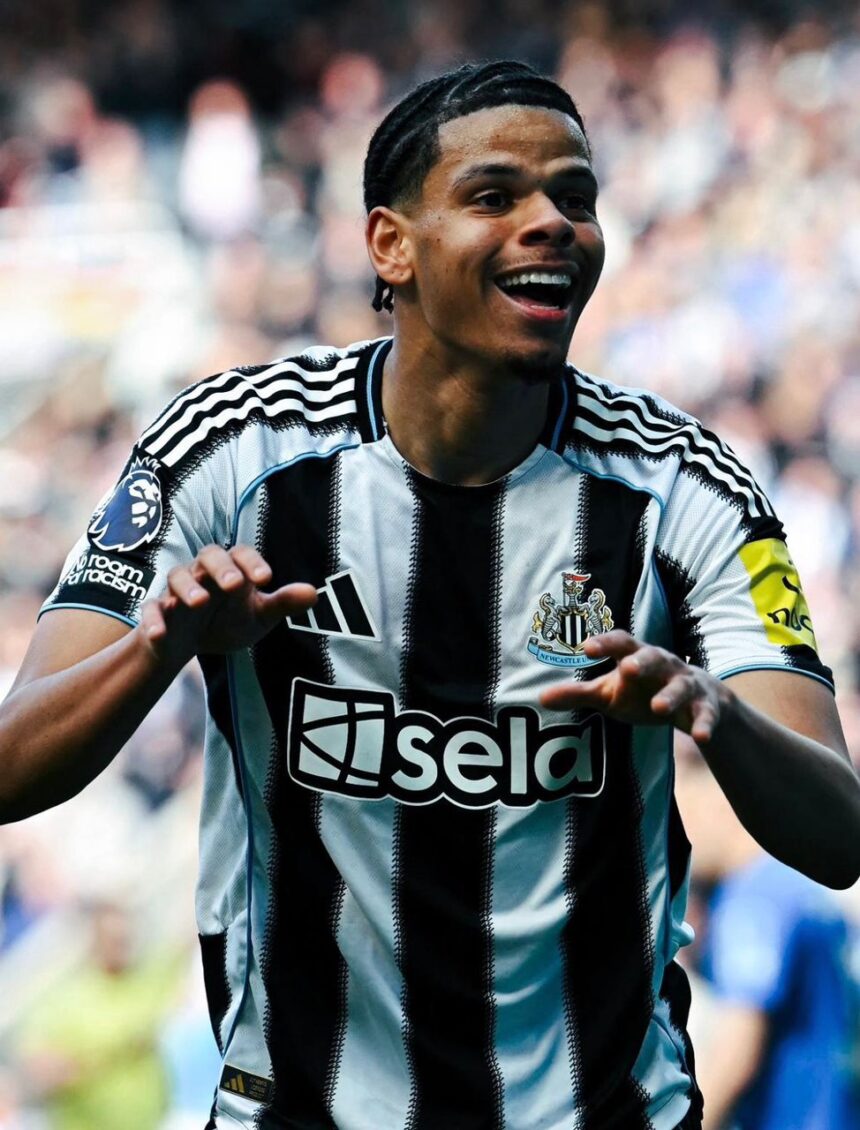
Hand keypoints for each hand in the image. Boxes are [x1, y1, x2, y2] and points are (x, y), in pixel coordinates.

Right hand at [139, 544, 315, 664]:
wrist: (188, 644)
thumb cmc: (227, 620)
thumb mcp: (258, 616)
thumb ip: (282, 604)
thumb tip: (313, 594)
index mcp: (230, 569)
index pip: (241, 554)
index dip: (252, 562)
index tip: (266, 578)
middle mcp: (202, 573)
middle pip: (208, 555)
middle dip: (221, 567)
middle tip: (234, 584)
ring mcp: (176, 592)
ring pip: (177, 577)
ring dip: (188, 587)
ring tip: (200, 603)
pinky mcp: (156, 613)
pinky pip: (150, 611)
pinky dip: (153, 621)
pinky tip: (160, 634)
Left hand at [539, 630, 727, 743]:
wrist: (697, 699)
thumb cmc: (642, 691)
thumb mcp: (609, 692)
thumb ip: (578, 693)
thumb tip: (539, 697)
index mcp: (636, 656)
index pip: (620, 643)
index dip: (605, 644)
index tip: (586, 648)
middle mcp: (663, 664)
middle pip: (653, 657)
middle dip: (641, 662)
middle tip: (627, 668)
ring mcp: (686, 684)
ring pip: (680, 686)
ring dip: (670, 696)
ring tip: (658, 708)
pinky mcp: (705, 705)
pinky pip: (704, 713)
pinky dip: (704, 724)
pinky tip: (700, 737)